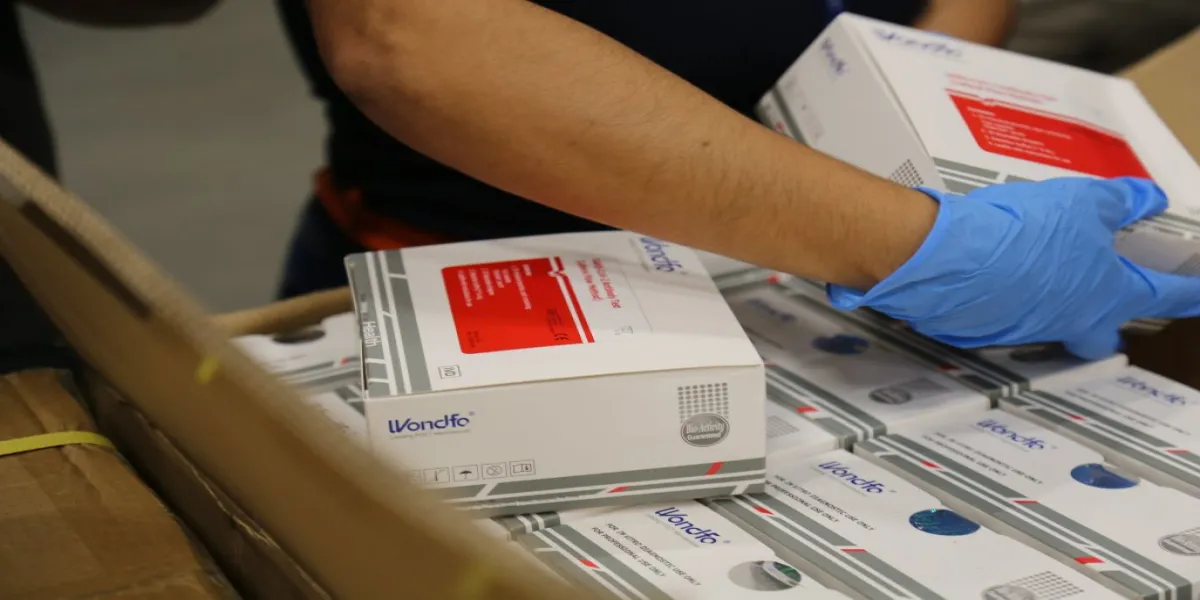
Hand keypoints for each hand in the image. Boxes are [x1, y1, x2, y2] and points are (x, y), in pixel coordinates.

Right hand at [827, 177, 1199, 358]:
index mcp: (1107, 294)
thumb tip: (1147, 198)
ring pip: (1050, 322)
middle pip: (1100, 335)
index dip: (1192, 292)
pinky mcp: (985, 327)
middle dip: (1107, 323)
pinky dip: (1007, 295)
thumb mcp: (1083, 201)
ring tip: (1036, 265)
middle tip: (1106, 298)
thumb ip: (1120, 201)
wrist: (949, 258)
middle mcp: (1070, 321)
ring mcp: (1026, 329)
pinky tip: (993, 269)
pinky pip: (1006, 314)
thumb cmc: (1022, 232)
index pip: (1166, 296)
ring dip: (1050, 299)